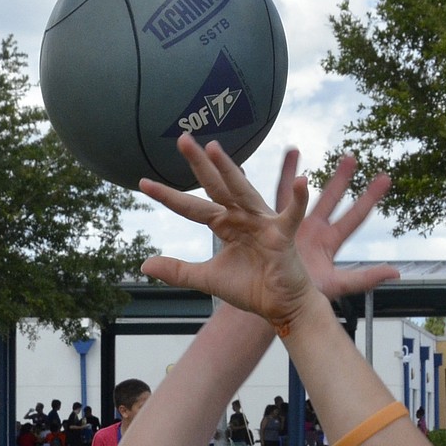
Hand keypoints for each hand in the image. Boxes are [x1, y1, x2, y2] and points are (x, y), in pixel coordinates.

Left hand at [139, 136, 397, 323]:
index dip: (169, 196)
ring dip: (230, 171)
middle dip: (199, 164)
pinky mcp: (283, 235)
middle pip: (216, 187)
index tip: (143, 182)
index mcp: (224, 224)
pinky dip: (298, 198)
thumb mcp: (208, 279)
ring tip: (214, 149)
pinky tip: (302, 180)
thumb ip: (178, 270)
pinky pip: (291, 213)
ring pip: (243, 192)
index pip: (192, 207)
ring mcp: (263, 222)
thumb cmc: (251, 287)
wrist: (281, 306)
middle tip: (182, 139)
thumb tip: (144, 265)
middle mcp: (242, 217)